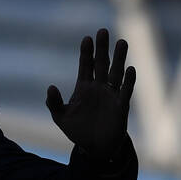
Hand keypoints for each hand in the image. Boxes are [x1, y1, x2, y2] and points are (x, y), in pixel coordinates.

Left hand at [46, 27, 134, 159]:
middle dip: (102, 48)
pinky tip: (130, 69)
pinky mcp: (121, 107)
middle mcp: (99, 88)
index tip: (87, 38)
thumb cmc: (78, 130)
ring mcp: (111, 95)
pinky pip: (125, 91)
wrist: (95, 148)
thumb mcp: (61, 117)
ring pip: (116, 73)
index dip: (86, 52)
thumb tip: (50, 87)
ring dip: (119, 58)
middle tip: (103, 31)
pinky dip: (128, 81)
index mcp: (84, 87)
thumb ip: (53, 102)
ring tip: (122, 42)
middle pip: (102, 64)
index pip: (86, 65)